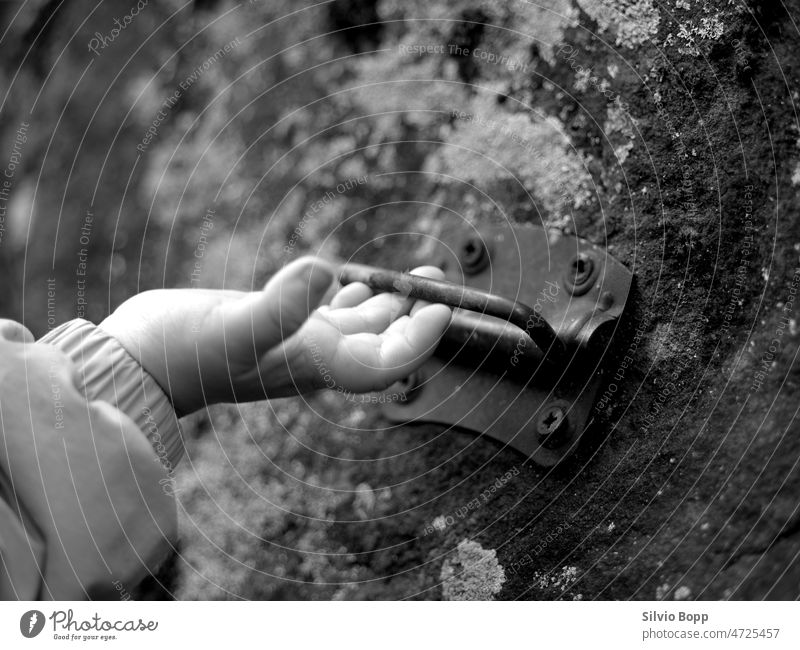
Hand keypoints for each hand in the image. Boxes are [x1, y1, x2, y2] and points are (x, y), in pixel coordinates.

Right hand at [100, 257, 450, 415]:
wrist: (141, 357)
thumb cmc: (181, 352)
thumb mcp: (230, 328)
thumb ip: (277, 307)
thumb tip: (325, 268)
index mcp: (313, 365)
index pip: (383, 365)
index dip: (419, 342)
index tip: (442, 310)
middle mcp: (314, 357)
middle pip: (383, 342)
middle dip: (418, 317)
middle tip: (442, 285)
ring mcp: (299, 340)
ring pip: (361, 323)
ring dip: (394, 302)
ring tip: (424, 275)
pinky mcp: (281, 322)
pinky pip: (330, 308)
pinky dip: (353, 292)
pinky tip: (360, 276)